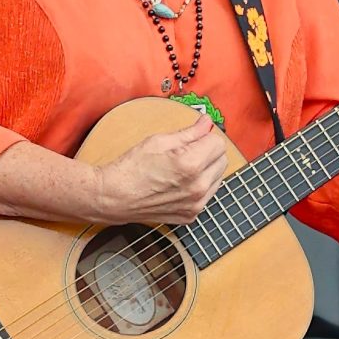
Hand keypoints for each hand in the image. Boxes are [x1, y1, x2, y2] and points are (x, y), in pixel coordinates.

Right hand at [94, 114, 227, 224]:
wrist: (115, 197)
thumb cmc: (131, 168)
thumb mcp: (159, 141)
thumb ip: (189, 133)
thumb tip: (206, 123)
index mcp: (190, 164)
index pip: (218, 143)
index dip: (206, 136)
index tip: (196, 135)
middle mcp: (197, 187)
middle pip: (222, 160)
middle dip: (209, 151)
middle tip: (189, 149)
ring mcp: (195, 204)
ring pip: (217, 178)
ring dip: (206, 169)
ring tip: (183, 167)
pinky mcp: (191, 215)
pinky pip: (207, 195)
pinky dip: (199, 186)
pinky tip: (180, 182)